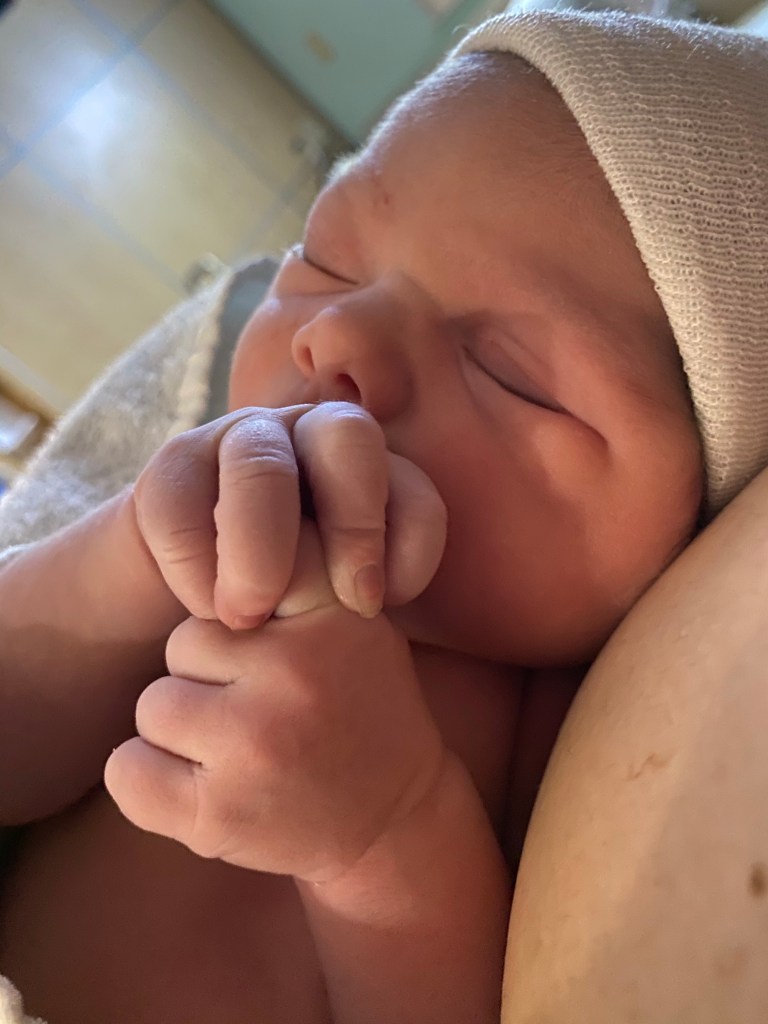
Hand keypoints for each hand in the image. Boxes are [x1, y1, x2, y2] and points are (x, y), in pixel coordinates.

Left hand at [104, 519, 447, 882]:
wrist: (395, 819)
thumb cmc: (356, 708)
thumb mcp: (353, 624)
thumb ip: (298, 574)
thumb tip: (212, 519)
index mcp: (333, 615)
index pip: (244, 569)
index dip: (240, 601)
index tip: (259, 626)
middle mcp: (295, 672)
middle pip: (183, 644)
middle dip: (207, 679)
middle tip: (260, 711)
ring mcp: (254, 743)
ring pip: (153, 706)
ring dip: (182, 732)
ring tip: (241, 752)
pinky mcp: (216, 814)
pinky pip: (127, 770)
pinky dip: (149, 781)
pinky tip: (203, 790)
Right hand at [130, 402, 446, 627]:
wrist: (192, 602)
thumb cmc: (285, 612)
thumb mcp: (335, 609)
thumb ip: (368, 595)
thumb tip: (376, 608)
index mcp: (368, 475)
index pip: (414, 488)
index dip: (410, 544)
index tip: (377, 610)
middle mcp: (311, 436)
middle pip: (349, 437)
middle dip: (353, 523)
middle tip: (340, 603)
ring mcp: (241, 439)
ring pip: (261, 466)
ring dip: (261, 550)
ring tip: (251, 620)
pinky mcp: (175, 464)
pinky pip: (185, 501)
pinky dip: (197, 564)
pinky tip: (205, 607)